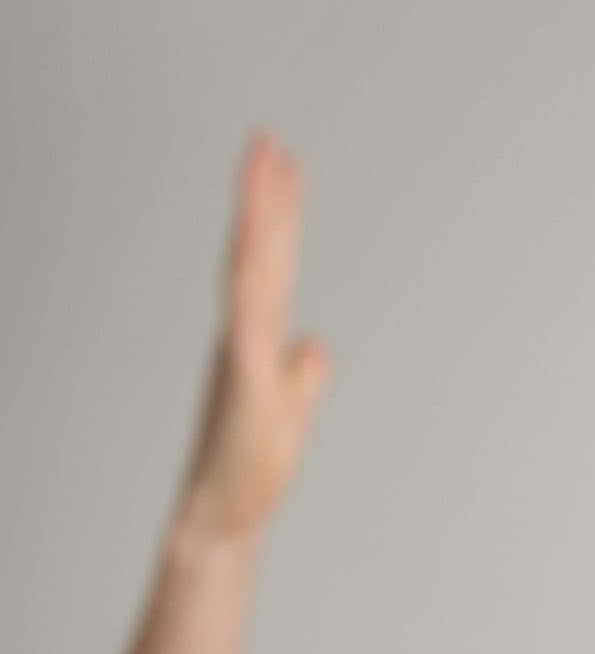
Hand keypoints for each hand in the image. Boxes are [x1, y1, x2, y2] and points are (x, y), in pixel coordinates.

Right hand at [178, 133, 330, 542]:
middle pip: (256, 252)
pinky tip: (254, 243)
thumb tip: (313, 346)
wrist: (223, 514)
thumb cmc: (250, 468)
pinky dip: (251, 278)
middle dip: (264, 196)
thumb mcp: (289, 408)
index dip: (275, 214)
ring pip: (249, 270)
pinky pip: (247, 316)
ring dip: (257, 217)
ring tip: (264, 165)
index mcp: (254, 336)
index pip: (267, 262)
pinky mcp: (244, 378)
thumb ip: (300, 374)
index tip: (282, 166)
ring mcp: (240, 350)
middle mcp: (243, 333)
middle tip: (269, 139)